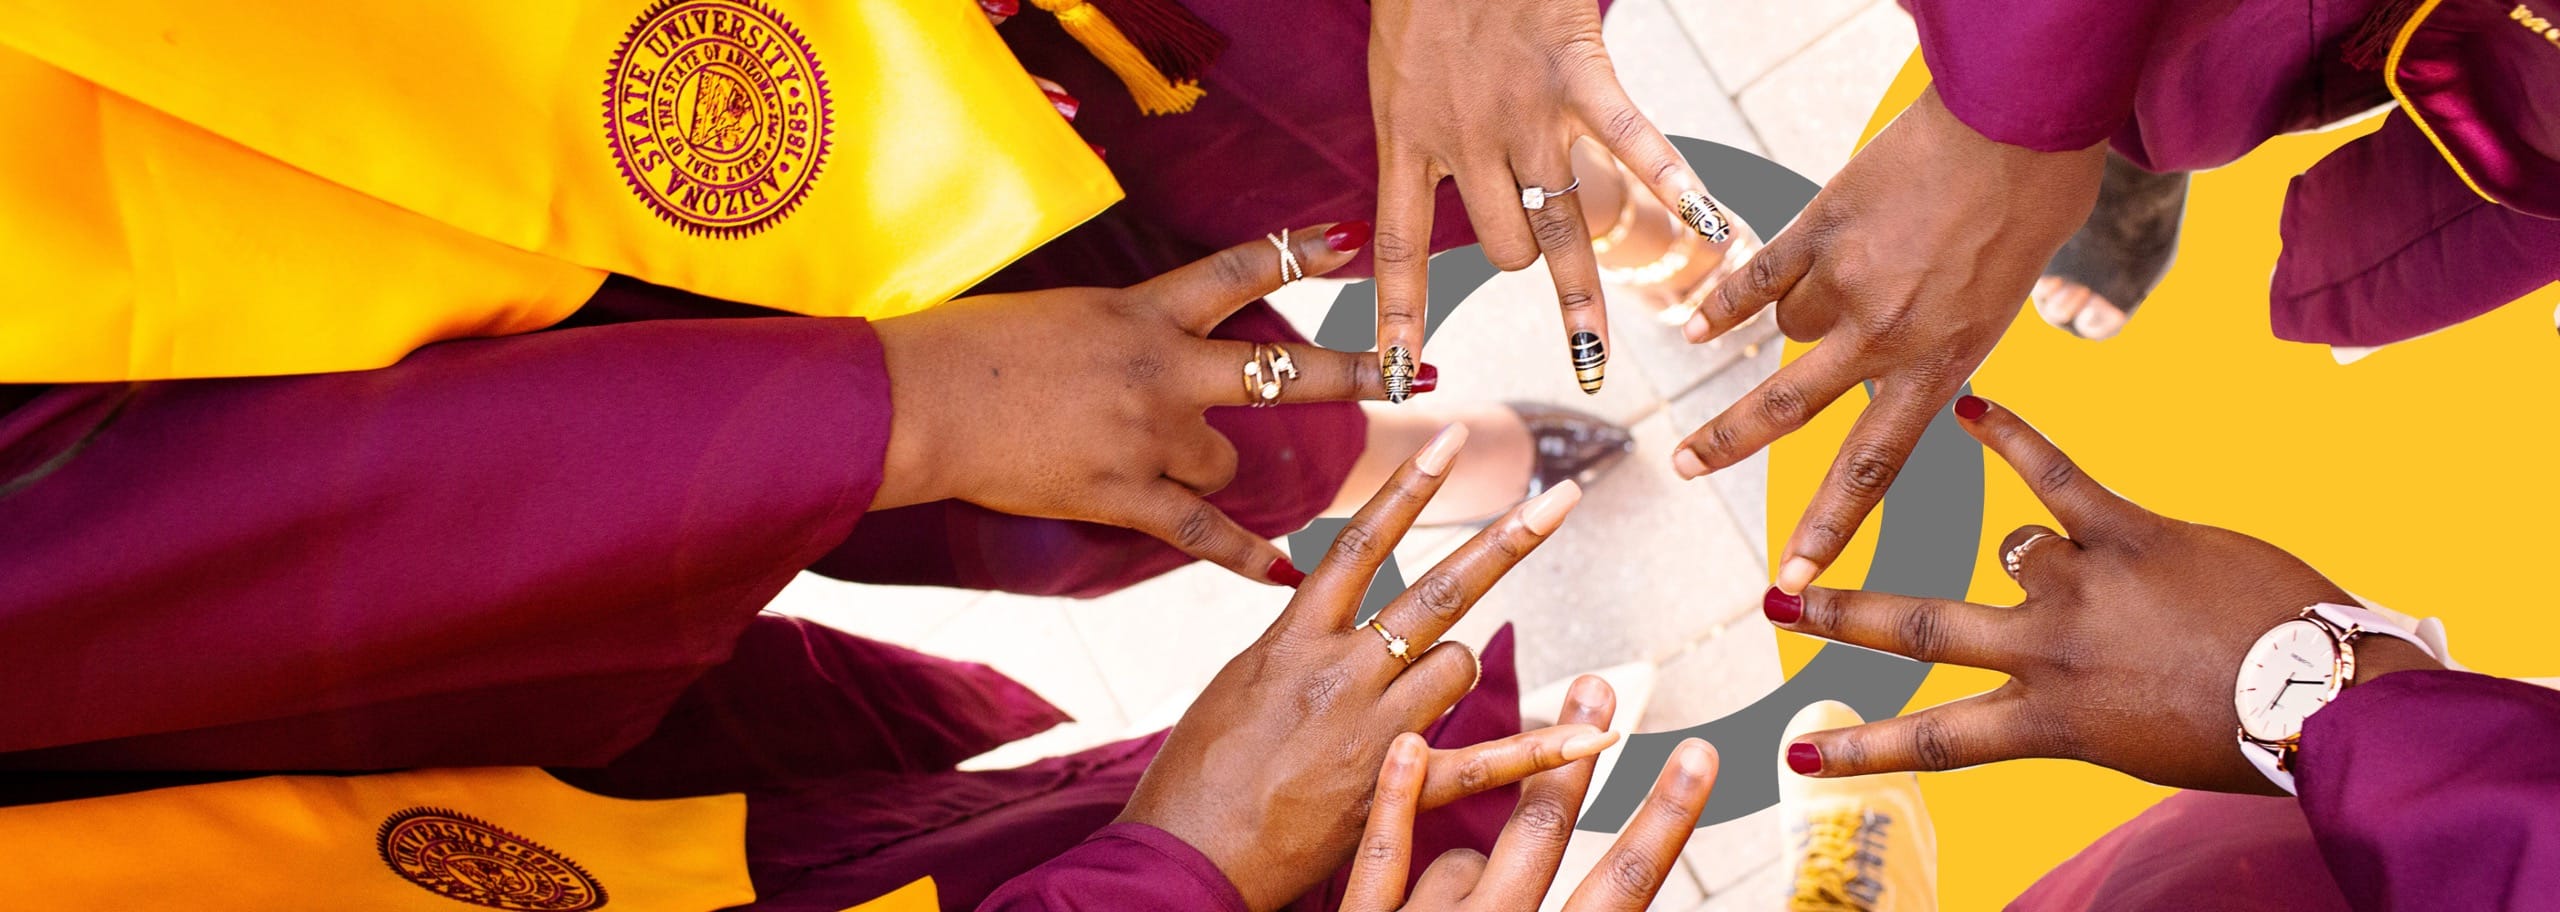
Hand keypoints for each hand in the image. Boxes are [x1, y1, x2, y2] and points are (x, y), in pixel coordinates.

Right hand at [872, 222, 1399, 584]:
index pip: (1241, 270)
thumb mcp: (1063, 311)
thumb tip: (1150, 334)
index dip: (1300, 252)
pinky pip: (1204, 532)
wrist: (919, 401)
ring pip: (1227, 464)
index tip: (1347, 240)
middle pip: (1286, 370)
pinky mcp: (1123, 493)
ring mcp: (1149, 434)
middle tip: (1409, 370)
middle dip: (1354, 372)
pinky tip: (1287, 572)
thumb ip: (1122, 325)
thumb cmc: (969, 349)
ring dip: (1213, 471)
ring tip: (1163, 469)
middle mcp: (1162, 366)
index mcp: (1143, 309)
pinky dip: (1247, 556)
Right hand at [1120, 425, 1599, 909]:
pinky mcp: (1396, 792)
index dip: (1410, 484)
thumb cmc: (1195, 774)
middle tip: (1562, 497)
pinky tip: (1600, 734)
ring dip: (1459, 666)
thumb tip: (1326, 599)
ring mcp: (1374, 732)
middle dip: (1506, 539)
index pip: (1362, 542)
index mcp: (1294, 639)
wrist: (1184, 858)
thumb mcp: (1236, 681)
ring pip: (1460, 664)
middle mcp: (1341, 672)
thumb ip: (1294, 637)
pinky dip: (1545, 749)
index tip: (1452, 436)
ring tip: (1415, 699)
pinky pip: (1487, 762)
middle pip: (1439, 589)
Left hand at [1342, 731, 1716, 910]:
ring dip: (1467, 867)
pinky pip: (1380, 863)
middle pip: (1545, 839)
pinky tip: (1412, 747)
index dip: (1665, 819)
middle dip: (1577, 760)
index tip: (1698, 753)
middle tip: (1599, 683)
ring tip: (1456, 903)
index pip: (1626, 886)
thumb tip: (1616, 884)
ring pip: (1463, 857)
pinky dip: (1395, 804)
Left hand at [1368, 0, 1721, 396]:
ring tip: (1589, 347)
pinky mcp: (1578, 74)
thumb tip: (1433, 195)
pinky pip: (1631, 142)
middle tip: (1537, 251)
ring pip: (1557, 228)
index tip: (1404, 380)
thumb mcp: (1396, 77)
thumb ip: (1421, 140)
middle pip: (1505, 248)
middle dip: (1524, 260)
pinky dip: (1672, 183)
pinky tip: (1710, 229)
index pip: (1400, 251)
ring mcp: (1525, 113)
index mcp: (1406, 139)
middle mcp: (1466, 141)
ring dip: (1576, 283)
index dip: (1403, 318)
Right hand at [1672, 87, 2106, 594]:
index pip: (1873, 467)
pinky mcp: (1820, 226)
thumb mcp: (1995, 309)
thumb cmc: (2025, 214)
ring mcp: (1849, 281)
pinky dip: (1723, 301)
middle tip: (1682, 470)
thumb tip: (1861, 359)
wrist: (2021, 127)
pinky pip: (1756, 277)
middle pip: (1789, 410)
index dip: (1827, 527)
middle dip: (1727, 444)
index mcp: (1940, 364)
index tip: (1793, 579)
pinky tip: (1695, 327)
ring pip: (1788, 325)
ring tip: (1823, 282)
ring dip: (1799, 312)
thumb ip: (1928, 346)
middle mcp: (1888, 334)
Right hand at [1765, 396, 2441, 793]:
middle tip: (1777, 601)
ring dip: (2033, 559)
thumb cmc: (2241, 733)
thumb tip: (2039, 651)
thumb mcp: (2135, 743)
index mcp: (2052, 722)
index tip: (1798, 754)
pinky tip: (1972, 407)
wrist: (2328, 696)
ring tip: (2079, 578)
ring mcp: (2085, 586)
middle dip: (1841, 616)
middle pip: (1921, 628)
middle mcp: (2050, 652)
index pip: (1933, 741)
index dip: (1859, 750)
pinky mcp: (2130, 531)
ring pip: (2014, 550)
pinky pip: (2057, 475)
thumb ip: (2073, 701)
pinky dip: (2010, 436)